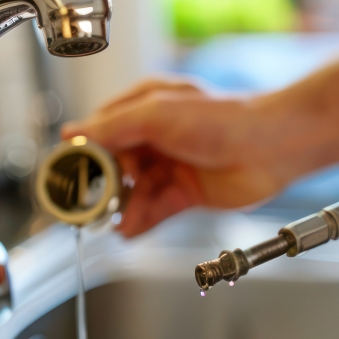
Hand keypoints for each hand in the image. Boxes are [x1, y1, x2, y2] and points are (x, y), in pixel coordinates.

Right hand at [61, 77, 294, 236]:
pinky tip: (128, 230)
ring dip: (123, 208)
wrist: (270, 146)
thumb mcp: (155, 115)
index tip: (69, 174)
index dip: (85, 154)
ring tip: (114, 223)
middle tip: (92, 205)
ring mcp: (171, 165)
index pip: (102, 131)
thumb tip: (72, 132)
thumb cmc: (221, 118)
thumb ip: (112, 128)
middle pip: (116, 166)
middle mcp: (156, 136)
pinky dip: (140, 221)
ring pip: (135, 191)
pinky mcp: (186, 193)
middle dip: (104, 187)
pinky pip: (154, 210)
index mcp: (145, 108)